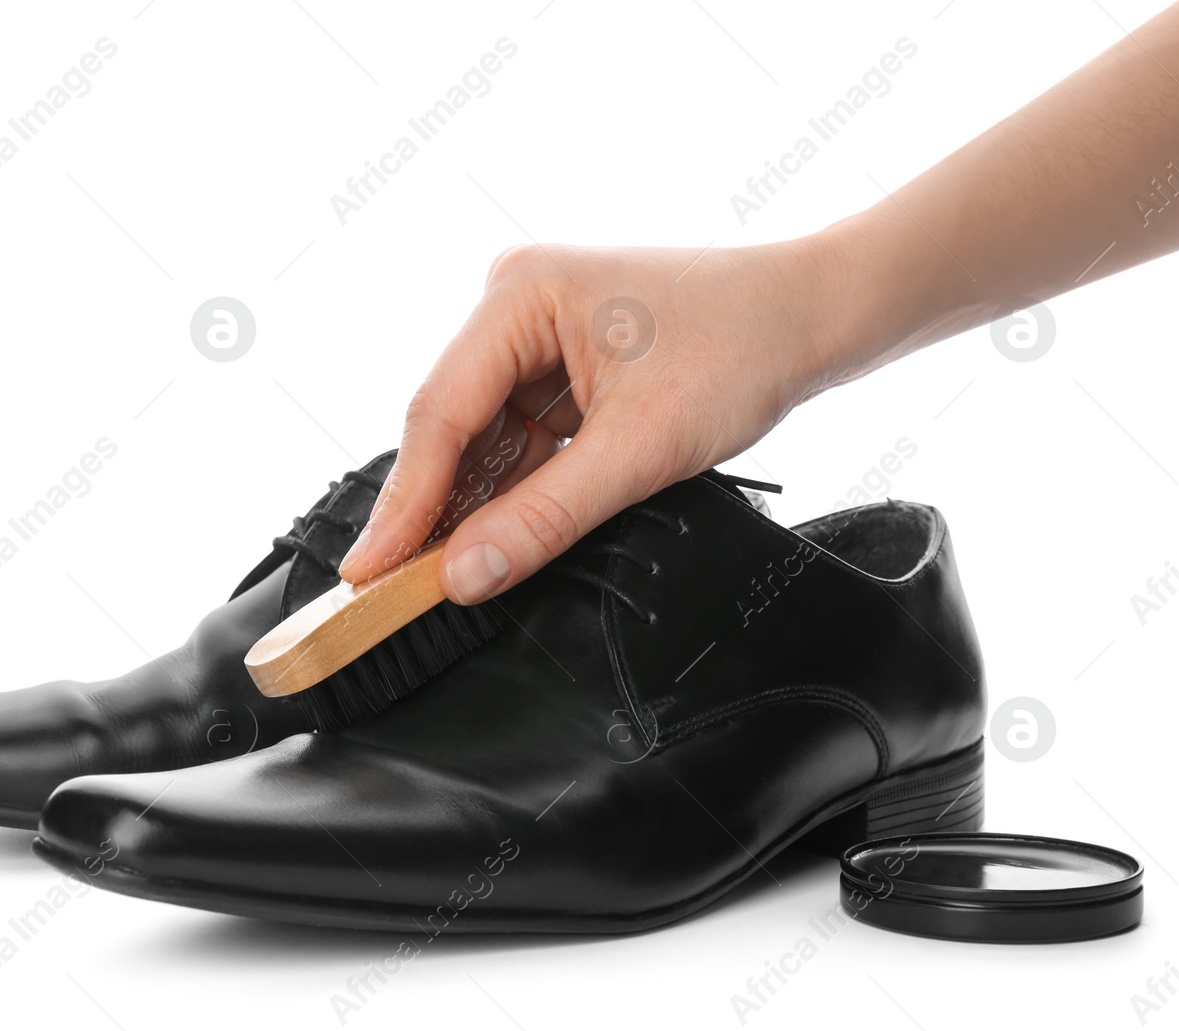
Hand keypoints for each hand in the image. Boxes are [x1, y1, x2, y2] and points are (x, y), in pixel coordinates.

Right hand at [339, 236, 856, 603]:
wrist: (811, 317)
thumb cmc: (742, 349)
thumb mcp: (641, 449)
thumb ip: (544, 517)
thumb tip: (463, 576)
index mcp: (519, 294)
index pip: (440, 411)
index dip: (404, 502)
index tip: (368, 573)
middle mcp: (513, 303)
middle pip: (450, 424)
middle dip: (433, 508)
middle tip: (392, 589)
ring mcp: (532, 332)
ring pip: (480, 437)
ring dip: (472, 505)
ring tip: (441, 576)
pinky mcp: (556, 362)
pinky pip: (515, 436)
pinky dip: (509, 490)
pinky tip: (493, 538)